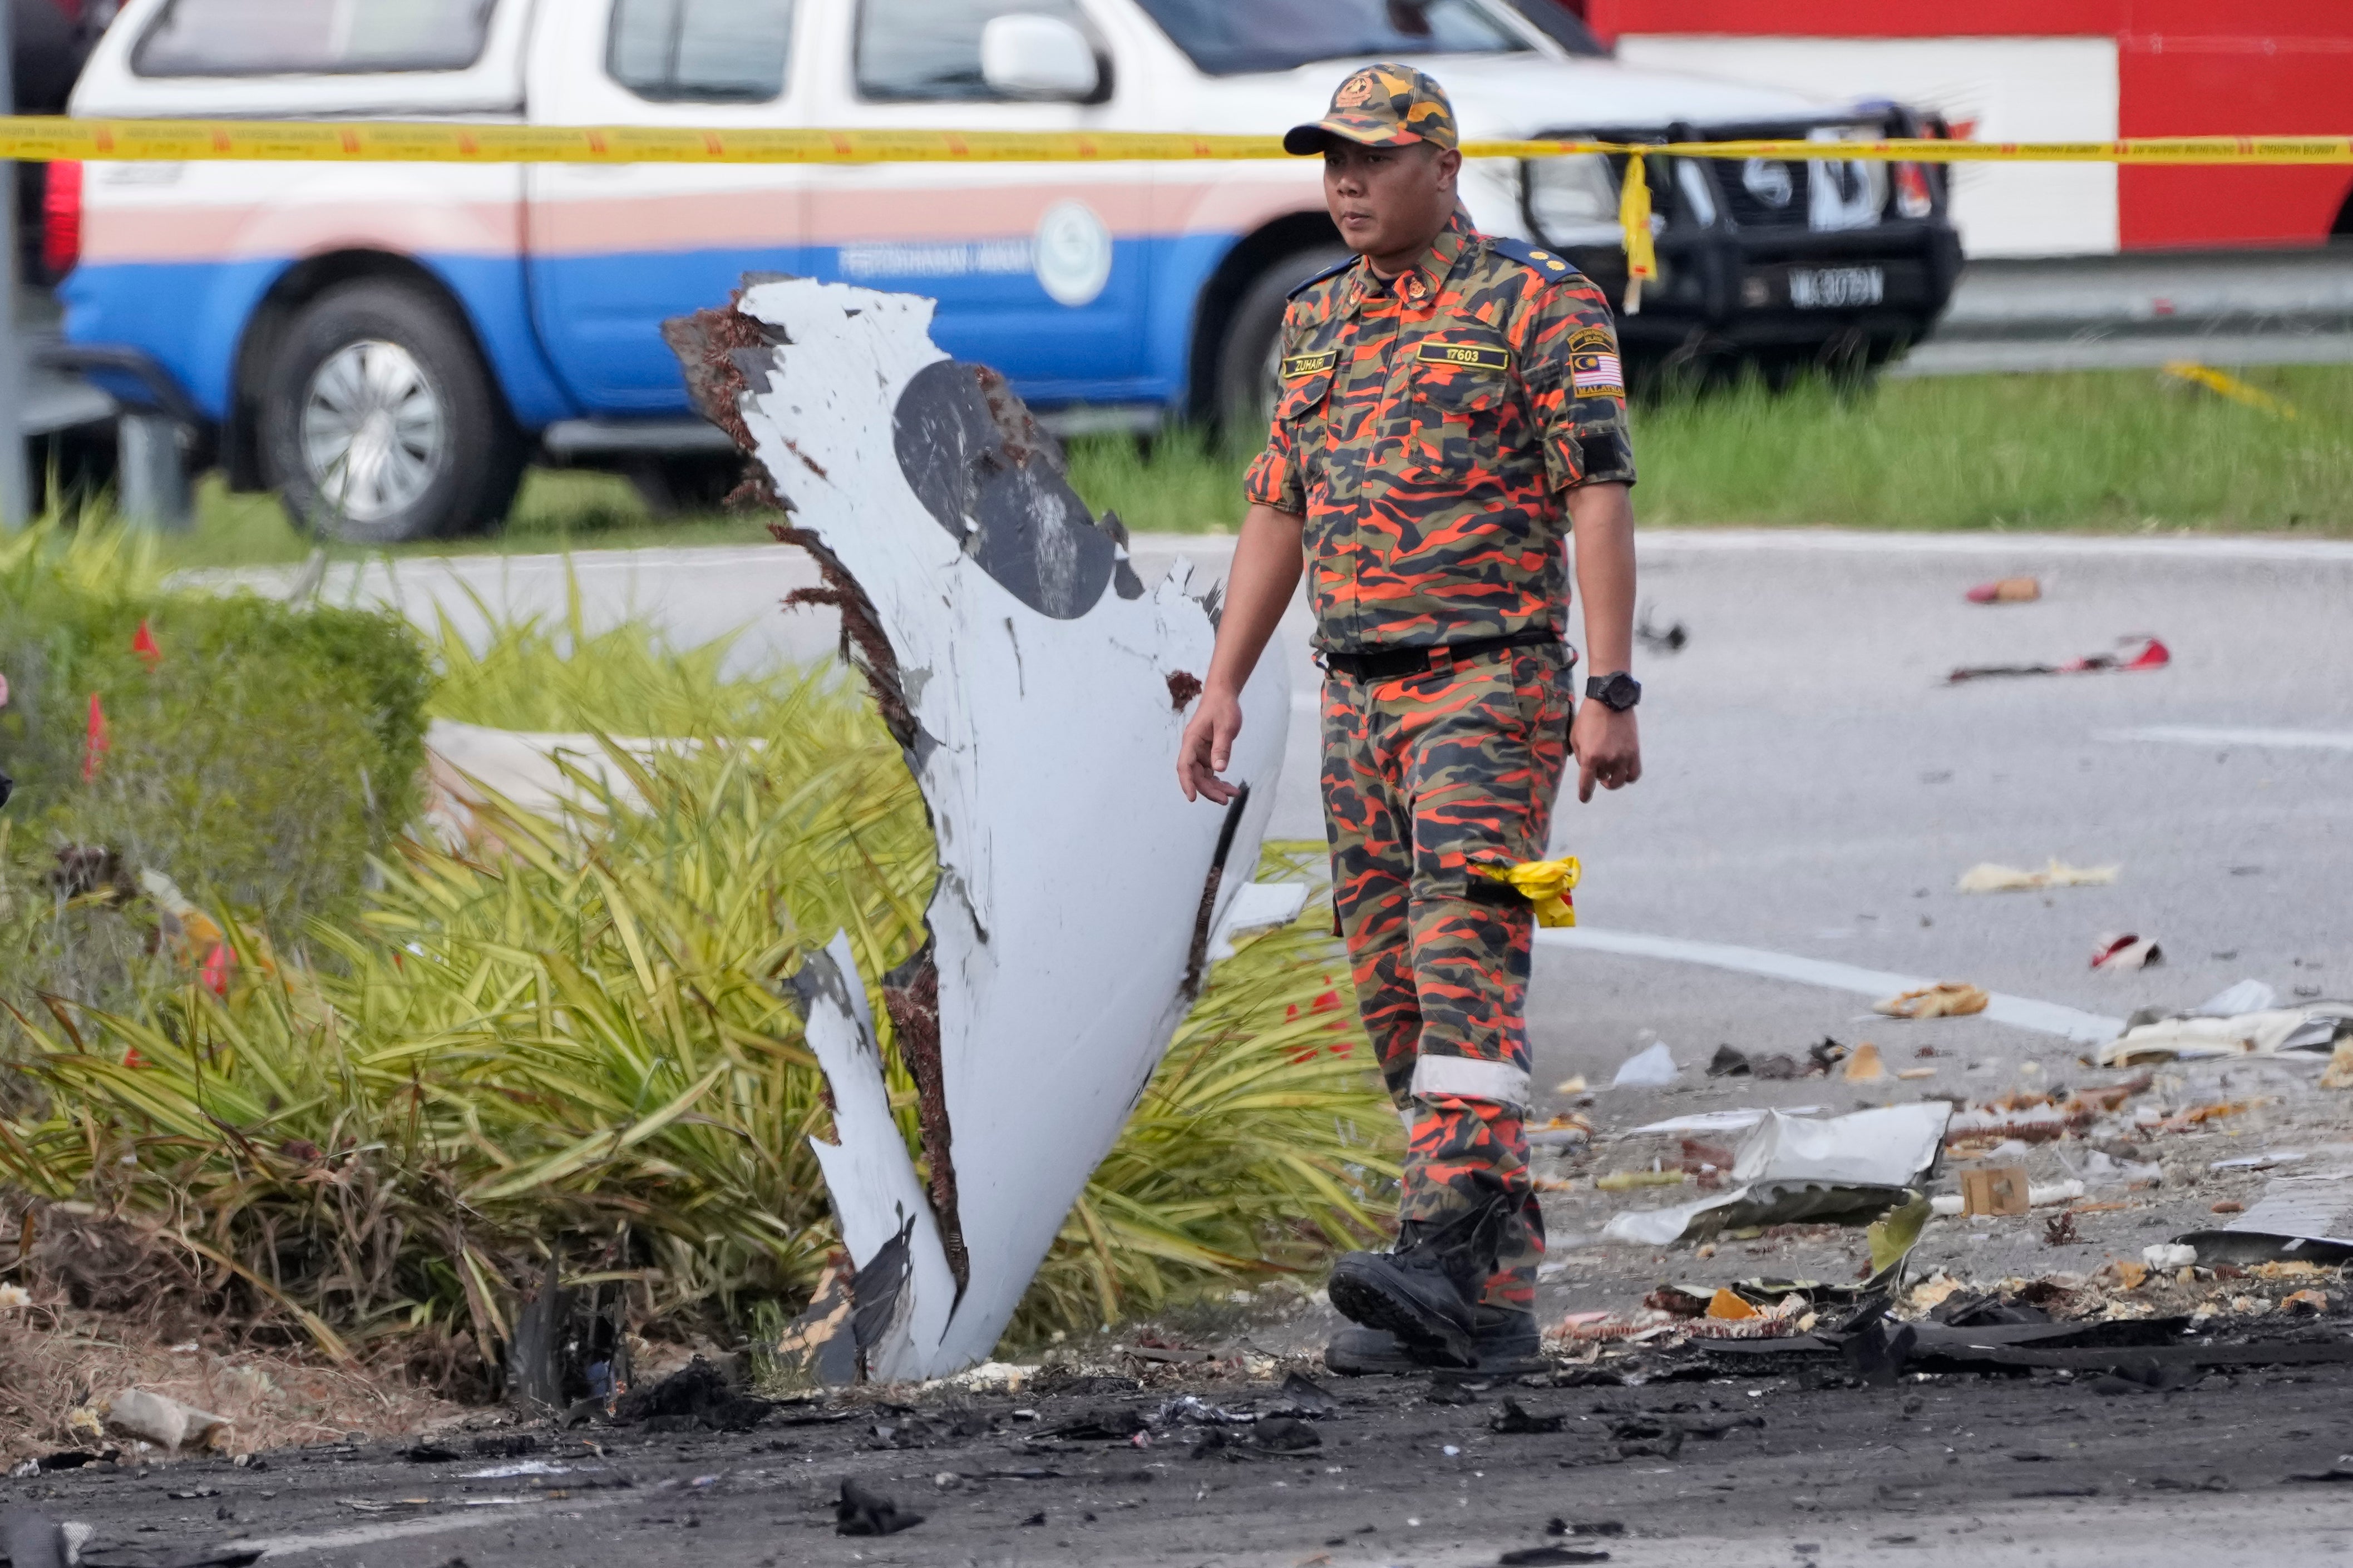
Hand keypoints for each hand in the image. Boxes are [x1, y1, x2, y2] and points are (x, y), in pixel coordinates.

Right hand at [1176, 687, 1245, 803]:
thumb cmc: (1222, 707)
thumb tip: (1219, 769)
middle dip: (1208, 790)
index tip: (1192, 798)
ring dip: (1215, 787)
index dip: (1187, 783)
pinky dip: (1219, 780)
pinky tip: (1229, 787)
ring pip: (1203, 776)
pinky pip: (1210, 771)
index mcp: (1192, 740)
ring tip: (1233, 794)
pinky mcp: (1207, 753)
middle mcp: (1193, 748)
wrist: (1223, 695)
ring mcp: (1200, 752)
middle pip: (1195, 775)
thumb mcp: (1225, 727)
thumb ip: (1222, 748)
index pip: (1184, 766)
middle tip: (1225, 799)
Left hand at [1571, 700, 1640, 802]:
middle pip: (1603, 779)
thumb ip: (1579, 754)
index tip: (1584, 798)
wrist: (1610, 700)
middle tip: (1597, 772)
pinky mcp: (1635, 752)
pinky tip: (1624, 773)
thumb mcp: (1575, 736)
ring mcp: (1623, 757)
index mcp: (1590, 757)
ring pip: (1620, 780)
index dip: (1585, 794)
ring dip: (1614, 780)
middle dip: (1598, 777)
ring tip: (1611, 775)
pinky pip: (1634, 774)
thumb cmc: (1588, 717)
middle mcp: (1608, 760)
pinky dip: (1629, 777)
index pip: (1587, 784)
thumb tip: (1585, 767)